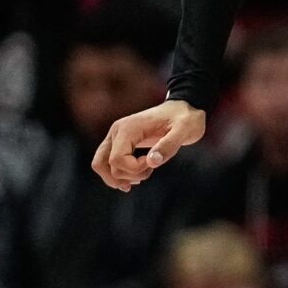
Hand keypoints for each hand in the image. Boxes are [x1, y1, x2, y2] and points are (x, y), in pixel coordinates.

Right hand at [92, 99, 206, 191]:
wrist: (184, 109)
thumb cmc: (186, 118)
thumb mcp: (185, 130)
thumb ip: (169, 145)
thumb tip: (151, 162)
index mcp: (128, 128)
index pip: (117, 159)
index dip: (134, 169)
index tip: (154, 162)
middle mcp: (117, 131)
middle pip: (104, 164)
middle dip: (127, 175)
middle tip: (149, 170)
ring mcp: (116, 136)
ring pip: (100, 164)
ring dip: (119, 178)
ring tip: (142, 176)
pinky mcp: (120, 142)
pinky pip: (107, 162)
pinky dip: (117, 174)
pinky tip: (136, 179)